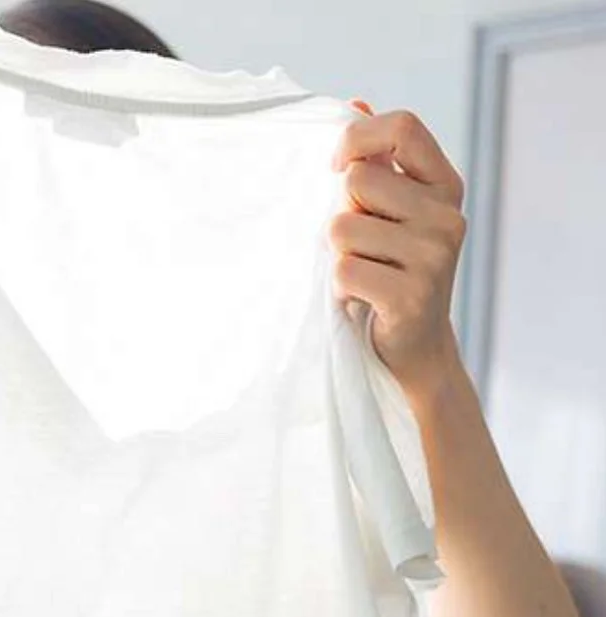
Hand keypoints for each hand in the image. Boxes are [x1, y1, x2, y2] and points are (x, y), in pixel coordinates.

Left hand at [327, 100, 467, 409]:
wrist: (410, 347)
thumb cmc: (388, 269)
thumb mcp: (387, 210)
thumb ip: (374, 159)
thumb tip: (355, 103)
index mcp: (443, 184)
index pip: (403, 126)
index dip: (356, 138)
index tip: (334, 167)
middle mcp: (447, 216)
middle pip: (358, 179)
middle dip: (340, 210)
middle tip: (358, 244)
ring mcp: (435, 257)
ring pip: (342, 227)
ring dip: (336, 254)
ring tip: (360, 272)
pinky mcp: (413, 296)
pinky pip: (344, 270)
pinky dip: (337, 287)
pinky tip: (358, 298)